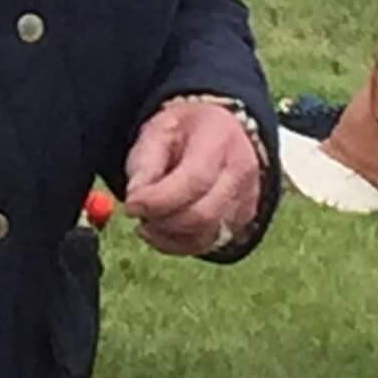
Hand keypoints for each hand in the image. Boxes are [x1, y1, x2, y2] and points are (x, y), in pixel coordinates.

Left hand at [122, 98, 263, 256]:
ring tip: (148, 218)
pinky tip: (160, 230)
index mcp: (220, 138)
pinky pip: (207, 244)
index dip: (160, 200)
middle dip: (162, 221)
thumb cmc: (182, 133)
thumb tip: (135, 200)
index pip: (195, 180)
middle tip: (138, 213)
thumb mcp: (157, 133)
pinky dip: (177, 244)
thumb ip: (145, 165)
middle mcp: (241, 170)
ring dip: (167, 234)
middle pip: (203, 214)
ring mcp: (246, 198)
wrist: (216, 132)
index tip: (131, 205)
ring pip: (205, 236)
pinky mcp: (241, 220)